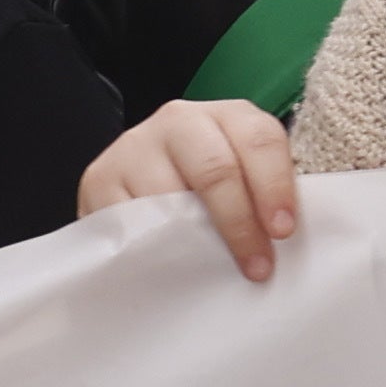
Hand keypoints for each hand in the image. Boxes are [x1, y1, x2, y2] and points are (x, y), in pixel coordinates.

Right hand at [80, 100, 301, 280]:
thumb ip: (261, 192)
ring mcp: (135, 146)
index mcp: (228, 114)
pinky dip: (151, 248)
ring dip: (195, 242)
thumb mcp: (240, 173)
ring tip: (211, 272)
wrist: (139, 179)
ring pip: (170, 198)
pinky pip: (130, 220)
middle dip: (240, 223)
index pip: (259, 139)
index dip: (275, 186)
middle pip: (216, 169)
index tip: (283, 231)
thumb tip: (286, 237)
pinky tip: (168, 267)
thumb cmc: (204, 185)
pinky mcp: (99, 178)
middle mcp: (180, 120)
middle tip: (257, 266)